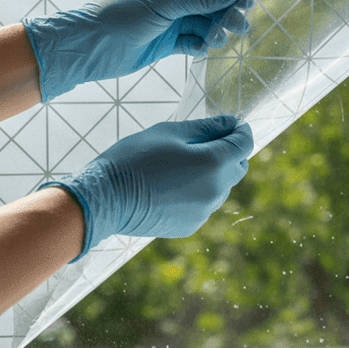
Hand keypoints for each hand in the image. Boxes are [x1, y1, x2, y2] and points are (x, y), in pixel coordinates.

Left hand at [23, 0, 253, 101]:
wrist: (93, 45)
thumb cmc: (124, 15)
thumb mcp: (167, 3)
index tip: (247, 3)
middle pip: (211, 3)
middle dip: (226, 14)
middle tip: (240, 27)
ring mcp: (171, 20)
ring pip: (204, 24)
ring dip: (215, 31)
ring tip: (217, 40)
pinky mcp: (168, 42)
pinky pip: (194, 41)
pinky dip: (201, 45)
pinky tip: (201, 49)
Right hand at [40, 115, 253, 259]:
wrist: (104, 200)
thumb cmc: (133, 159)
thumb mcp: (169, 132)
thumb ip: (206, 127)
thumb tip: (230, 123)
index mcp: (214, 163)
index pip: (244, 143)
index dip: (240, 130)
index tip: (231, 124)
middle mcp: (216, 190)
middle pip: (238, 166)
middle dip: (228, 152)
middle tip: (201, 142)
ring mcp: (205, 211)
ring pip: (222, 187)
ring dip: (212, 173)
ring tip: (179, 165)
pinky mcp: (192, 225)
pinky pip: (204, 204)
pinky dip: (197, 192)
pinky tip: (170, 186)